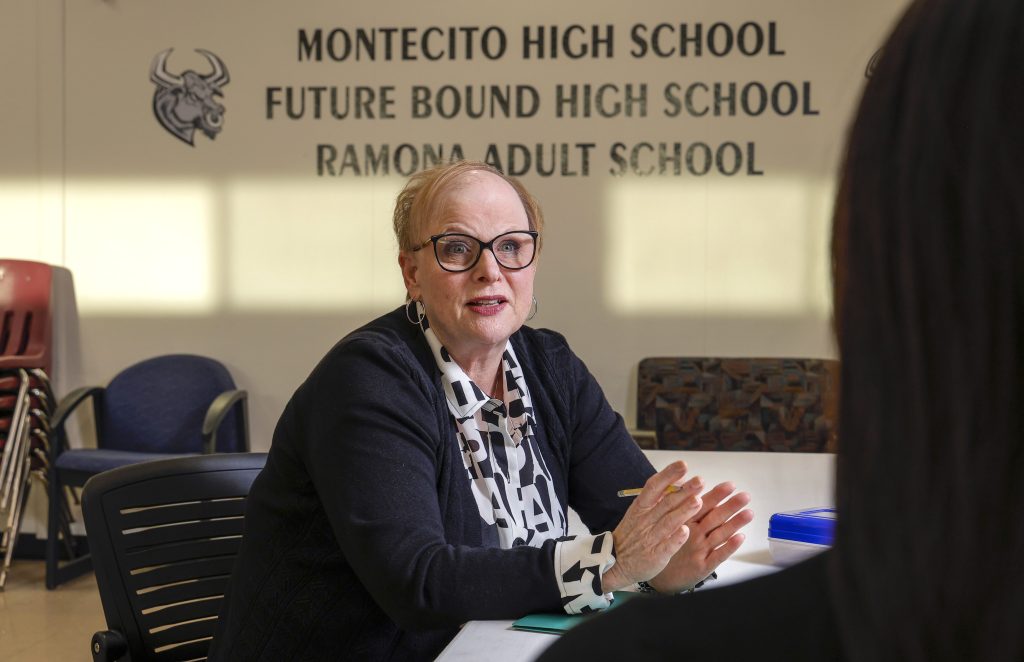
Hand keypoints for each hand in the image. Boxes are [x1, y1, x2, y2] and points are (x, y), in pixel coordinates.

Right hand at [601, 461, 703, 591]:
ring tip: (698, 501)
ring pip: (668, 522)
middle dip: (684, 491)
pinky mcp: (655, 556)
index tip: (683, 464)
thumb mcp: (638, 513)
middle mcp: (645, 520)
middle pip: (666, 502)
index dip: (669, 475)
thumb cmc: (632, 534)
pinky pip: (666, 546)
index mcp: (640, 507)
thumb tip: (678, 480)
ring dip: (683, 512)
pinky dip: (675, 539)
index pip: (655, 486)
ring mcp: (650, 538)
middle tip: (700, 480)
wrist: (615, 563)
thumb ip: (657, 499)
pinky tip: (685, 531)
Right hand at [648, 482, 752, 592]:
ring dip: (735, 523)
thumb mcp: (670, 525)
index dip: (717, 495)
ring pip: (719, 534)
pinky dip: (729, 547)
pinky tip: (740, 538)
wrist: (658, 578)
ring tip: (749, 513)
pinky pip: (718, 556)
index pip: (702, 505)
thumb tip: (694, 490)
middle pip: (713, 517)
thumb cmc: (667, 546)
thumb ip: (682, 509)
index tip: (730, 485)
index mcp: (684, 522)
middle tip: (745, 496)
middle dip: (730, 506)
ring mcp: (698, 550)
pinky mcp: (702, 566)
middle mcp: (692, 534)